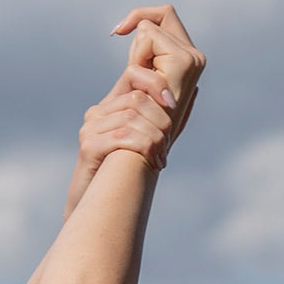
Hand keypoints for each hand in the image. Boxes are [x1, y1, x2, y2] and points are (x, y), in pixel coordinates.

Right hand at [66, 73, 174, 215]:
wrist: (98, 210)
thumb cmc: (125, 177)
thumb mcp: (148, 141)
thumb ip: (165, 116)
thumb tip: (194, 90)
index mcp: (110, 107)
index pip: (133, 74)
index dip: (156, 83)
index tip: (173, 104)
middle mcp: (97, 113)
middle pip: (136, 99)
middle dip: (160, 120)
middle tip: (168, 144)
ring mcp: (90, 129)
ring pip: (132, 117)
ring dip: (155, 138)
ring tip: (160, 158)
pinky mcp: (88, 147)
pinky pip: (123, 137)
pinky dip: (144, 148)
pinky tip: (153, 164)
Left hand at [110, 3, 204, 149]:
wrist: (136, 150)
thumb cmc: (133, 125)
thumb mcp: (138, 84)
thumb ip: (144, 60)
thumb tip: (132, 29)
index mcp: (188, 62)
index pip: (165, 16)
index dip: (140, 16)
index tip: (117, 32)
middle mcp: (196, 59)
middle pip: (160, 16)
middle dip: (138, 40)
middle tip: (135, 78)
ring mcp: (192, 60)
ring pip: (150, 28)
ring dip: (135, 55)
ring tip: (141, 89)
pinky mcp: (184, 62)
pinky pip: (148, 36)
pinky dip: (136, 59)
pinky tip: (141, 87)